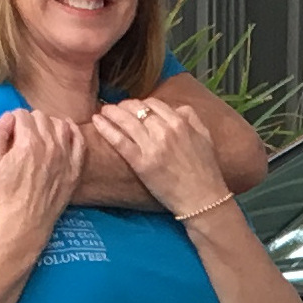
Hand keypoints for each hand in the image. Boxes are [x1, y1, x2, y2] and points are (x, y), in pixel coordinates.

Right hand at [0, 110, 83, 241]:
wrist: (22, 225)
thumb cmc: (3, 197)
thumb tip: (7, 117)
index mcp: (27, 143)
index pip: (22, 115)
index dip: (12, 120)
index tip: (9, 130)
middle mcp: (50, 146)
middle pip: (41, 117)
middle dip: (29, 121)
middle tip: (22, 134)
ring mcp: (66, 158)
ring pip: (61, 124)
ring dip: (49, 124)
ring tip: (40, 133)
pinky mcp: (74, 170)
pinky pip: (79, 141)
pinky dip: (72, 131)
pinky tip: (65, 131)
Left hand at [91, 99, 230, 217]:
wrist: (201, 198)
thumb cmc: (206, 170)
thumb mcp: (205, 137)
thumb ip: (192, 118)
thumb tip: (177, 109)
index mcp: (180, 122)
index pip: (154, 104)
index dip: (141, 104)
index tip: (134, 108)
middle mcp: (164, 130)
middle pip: (137, 109)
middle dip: (124, 106)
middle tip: (116, 108)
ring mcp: (151, 146)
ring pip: (126, 121)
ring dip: (112, 112)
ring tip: (103, 111)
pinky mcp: (140, 163)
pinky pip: (119, 140)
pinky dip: (106, 128)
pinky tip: (97, 121)